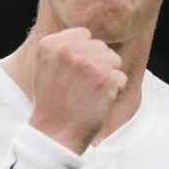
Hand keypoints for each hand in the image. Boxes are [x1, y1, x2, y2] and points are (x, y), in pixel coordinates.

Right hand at [28, 27, 126, 153]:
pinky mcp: (106, 78)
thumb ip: (65, 48)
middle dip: (98, 64)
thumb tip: (89, 37)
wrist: (54, 134)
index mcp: (51, 44)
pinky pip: (122, 78)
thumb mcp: (46, 67)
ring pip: (114, 60)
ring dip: (108, 77)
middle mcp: (68, 50)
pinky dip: (114, 91)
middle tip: (82, 87)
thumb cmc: (52, 104)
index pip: (84, 34)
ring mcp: (88, 63)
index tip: (75, 73)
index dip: (85, 54)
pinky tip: (98, 102)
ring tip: (90, 94)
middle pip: (101, 46)